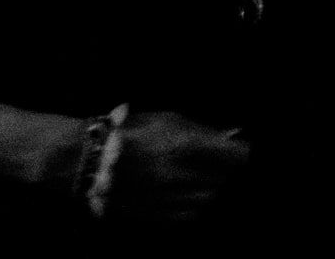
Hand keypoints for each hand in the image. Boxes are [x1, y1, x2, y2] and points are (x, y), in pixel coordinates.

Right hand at [102, 110, 250, 224]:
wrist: (88, 160)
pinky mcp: (156, 216)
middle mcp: (181, 176)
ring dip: (210, 186)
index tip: (245, 153)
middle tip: (219, 162)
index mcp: (187, 146)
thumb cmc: (131, 131)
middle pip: (225, 179)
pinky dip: (194, 204)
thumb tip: (229, 140)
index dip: (246, 155)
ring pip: (209, 198)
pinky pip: (189, 214)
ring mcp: (168, 199)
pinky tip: (187, 192)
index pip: (237, 157)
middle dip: (226, 170)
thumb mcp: (170, 119)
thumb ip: (202, 131)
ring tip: (200, 176)